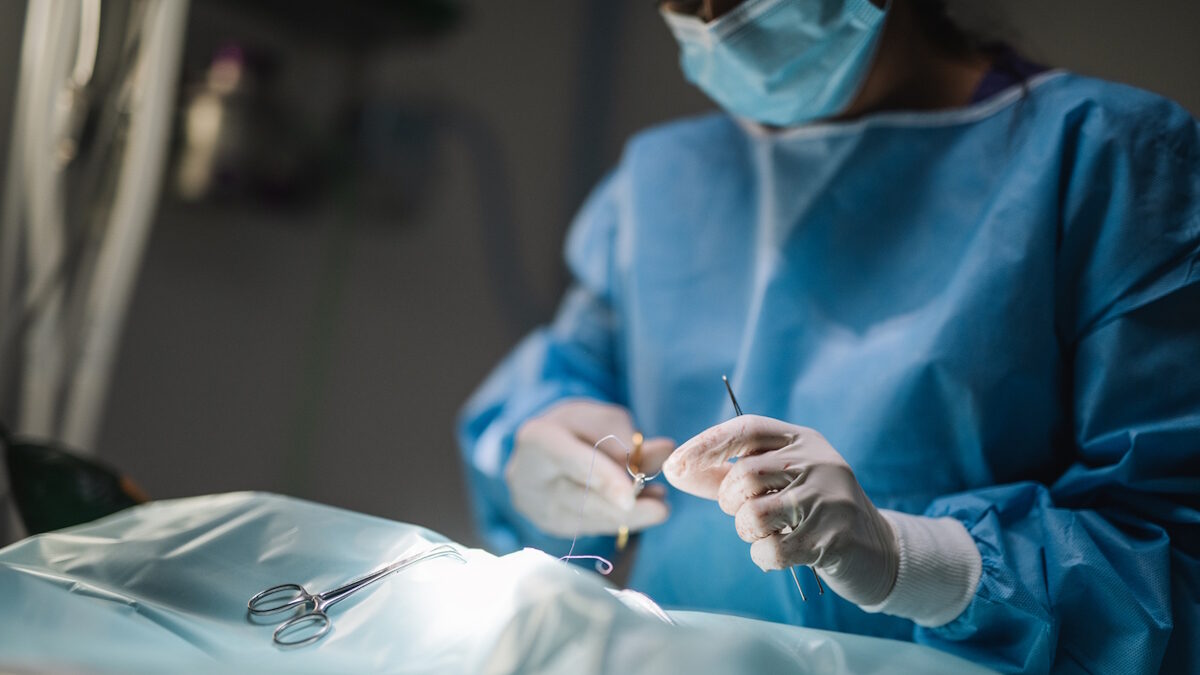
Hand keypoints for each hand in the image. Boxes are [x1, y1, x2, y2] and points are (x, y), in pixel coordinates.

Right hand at [507, 400, 673, 537]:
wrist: (539, 451)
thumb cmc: (573, 428)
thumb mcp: (599, 419)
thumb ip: (628, 438)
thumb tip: (663, 453)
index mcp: (537, 439)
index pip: (573, 462)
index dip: (602, 480)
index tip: (631, 497)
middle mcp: (528, 478)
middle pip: (581, 500)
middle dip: (625, 509)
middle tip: (661, 509)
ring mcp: (536, 508)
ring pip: (589, 520)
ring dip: (629, 516)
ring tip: (659, 504)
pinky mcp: (549, 526)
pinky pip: (590, 528)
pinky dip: (618, 520)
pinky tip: (639, 509)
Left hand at [663, 415, 897, 605]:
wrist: (876, 548)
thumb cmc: (810, 511)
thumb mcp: (776, 482)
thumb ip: (726, 476)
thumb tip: (673, 470)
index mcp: (802, 440)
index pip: (747, 430)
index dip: (707, 445)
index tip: (674, 465)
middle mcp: (818, 463)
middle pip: (745, 475)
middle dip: (729, 501)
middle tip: (741, 512)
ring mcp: (828, 500)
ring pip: (754, 514)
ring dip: (746, 531)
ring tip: (763, 532)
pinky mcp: (833, 539)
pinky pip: (772, 550)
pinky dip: (763, 556)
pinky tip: (776, 553)